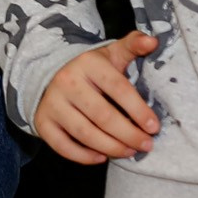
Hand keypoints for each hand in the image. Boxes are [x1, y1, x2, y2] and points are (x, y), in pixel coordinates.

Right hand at [34, 30, 160, 163]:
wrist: (50, 74)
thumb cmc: (91, 69)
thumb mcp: (111, 54)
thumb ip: (133, 45)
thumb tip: (153, 40)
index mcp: (88, 63)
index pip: (118, 88)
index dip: (138, 110)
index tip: (154, 127)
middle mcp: (66, 82)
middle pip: (102, 115)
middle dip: (129, 134)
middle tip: (146, 145)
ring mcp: (52, 103)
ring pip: (85, 133)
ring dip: (111, 148)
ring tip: (129, 152)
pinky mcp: (42, 121)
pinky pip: (62, 145)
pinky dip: (83, 156)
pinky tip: (101, 157)